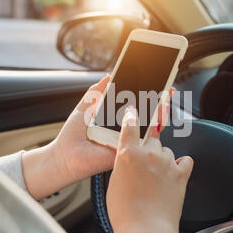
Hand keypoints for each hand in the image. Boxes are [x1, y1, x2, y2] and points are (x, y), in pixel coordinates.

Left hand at [22, 76, 175, 199]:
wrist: (64, 155)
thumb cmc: (72, 136)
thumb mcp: (85, 107)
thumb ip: (97, 92)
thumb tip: (109, 76)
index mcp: (116, 119)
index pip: (137, 106)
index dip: (149, 96)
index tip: (160, 84)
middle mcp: (124, 130)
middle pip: (148, 115)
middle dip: (161, 102)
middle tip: (168, 90)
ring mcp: (127, 141)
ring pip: (151, 128)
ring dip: (161, 113)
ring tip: (164, 100)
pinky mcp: (128, 151)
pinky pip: (143, 142)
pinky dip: (151, 130)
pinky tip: (156, 118)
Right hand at [107, 105, 192, 232]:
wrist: (146, 228)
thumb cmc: (125, 211)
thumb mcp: (114, 183)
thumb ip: (123, 165)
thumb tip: (130, 161)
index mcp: (128, 153)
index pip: (130, 125)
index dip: (132, 116)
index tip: (134, 110)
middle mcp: (149, 153)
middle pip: (152, 139)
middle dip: (149, 148)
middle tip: (144, 165)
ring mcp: (167, 162)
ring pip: (167, 150)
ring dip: (163, 159)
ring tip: (156, 178)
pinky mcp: (181, 174)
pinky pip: (185, 160)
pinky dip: (181, 165)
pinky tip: (175, 173)